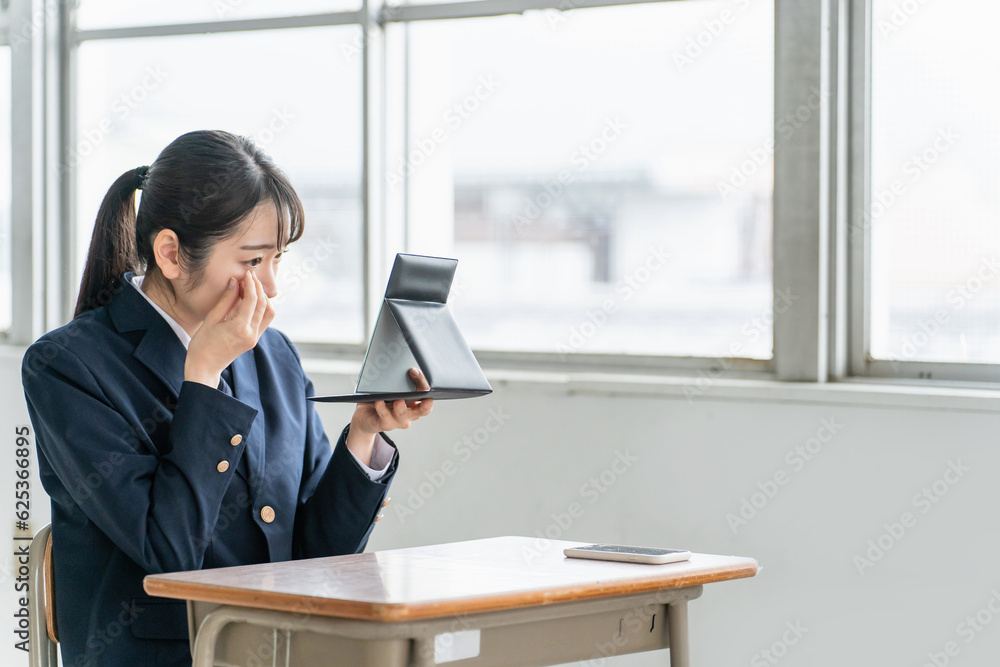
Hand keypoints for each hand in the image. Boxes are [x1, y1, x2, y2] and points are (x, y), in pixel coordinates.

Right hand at [184, 270, 275, 386]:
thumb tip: (235, 282)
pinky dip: (261, 307)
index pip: (252, 300)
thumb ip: (226, 300)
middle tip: (250, 277)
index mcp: (240, 328)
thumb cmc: (202, 343)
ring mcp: (254, 338)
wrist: (205, 367)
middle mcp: (251, 334)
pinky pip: (264, 320)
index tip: (247, 273)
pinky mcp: (254, 340)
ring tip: (252, 287)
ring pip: (268, 313)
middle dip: (258, 288)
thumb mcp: (212, 319)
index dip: (251, 284)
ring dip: (263, 298)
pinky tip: (251, 300)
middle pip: (263, 305)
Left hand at [346, 368, 433, 462]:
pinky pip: (385, 416)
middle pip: (423, 410)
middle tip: (425, 397)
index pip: (426, 394)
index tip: (414, 371)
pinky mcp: (385, 424)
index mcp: (415, 403)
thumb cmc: (382, 399)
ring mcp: (398, 421)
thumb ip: (398, 381)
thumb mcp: (391, 389)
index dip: (423, 383)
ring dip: (401, 407)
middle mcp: (410, 413)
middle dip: (425, 404)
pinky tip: (378, 402)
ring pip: (403, 415)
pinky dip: (382, 408)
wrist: (366, 417)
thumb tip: (398, 366)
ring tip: (398, 399)